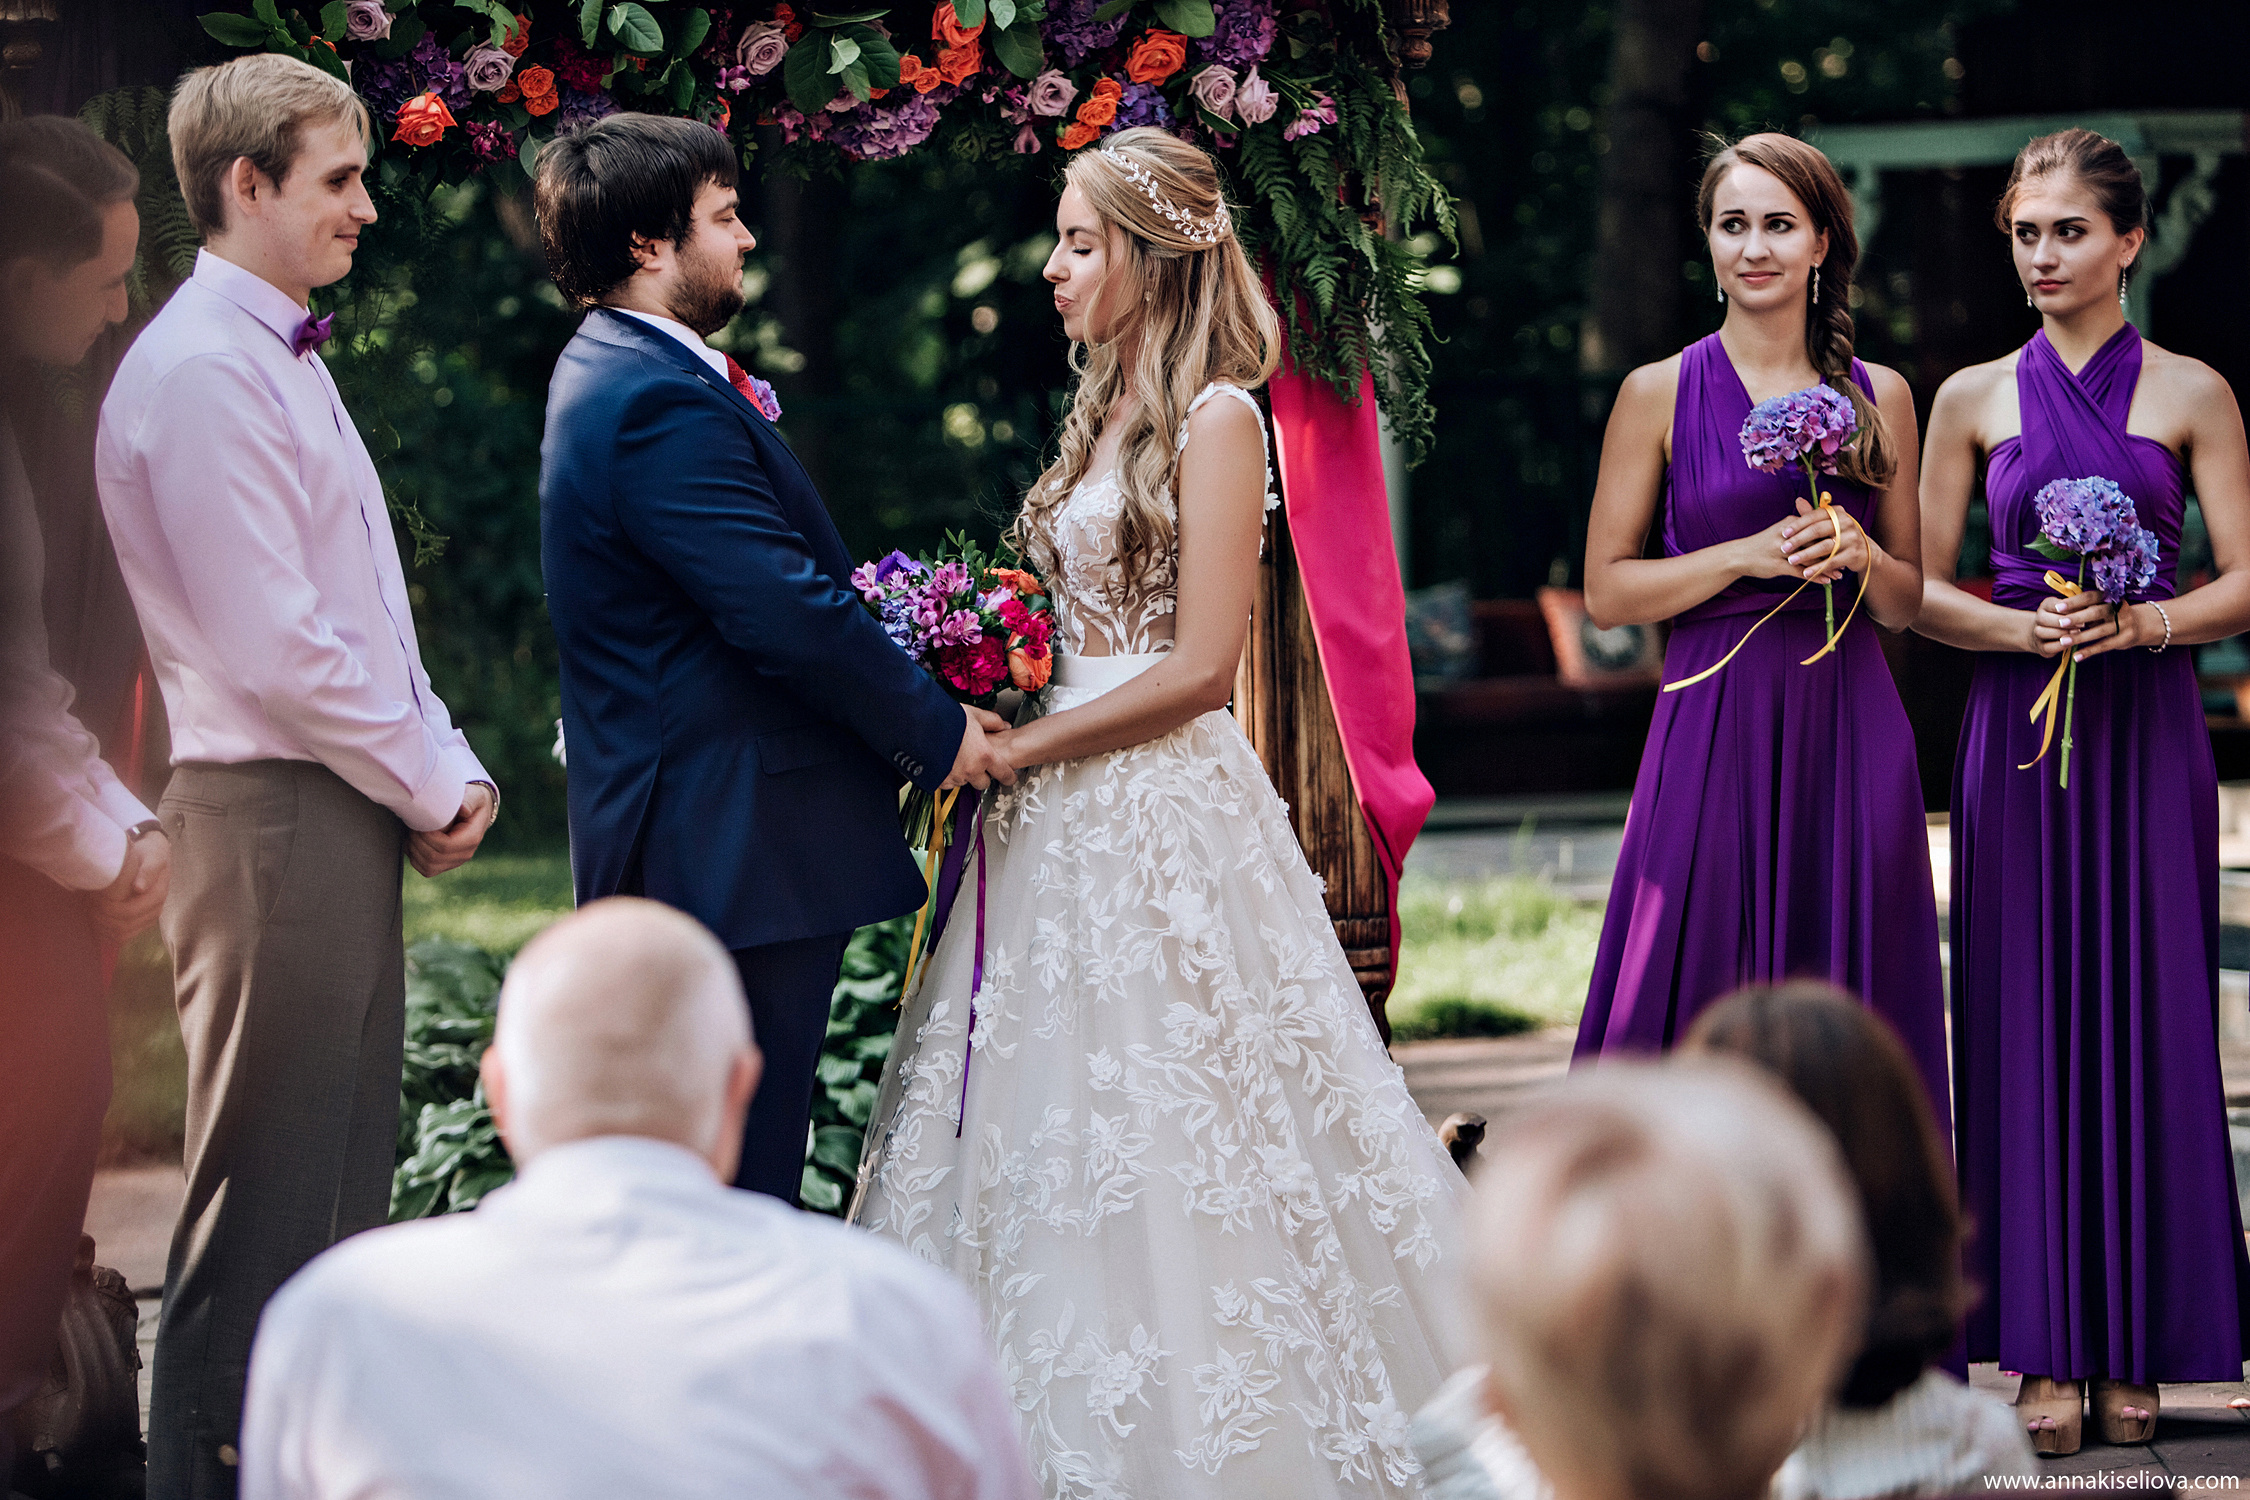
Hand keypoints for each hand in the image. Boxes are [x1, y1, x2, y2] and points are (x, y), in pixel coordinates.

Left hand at [94, 830, 168, 941]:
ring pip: (123, 934)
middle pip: (124, 926)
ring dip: (104, 927)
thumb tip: (139, 888)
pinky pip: (124, 936)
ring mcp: (148, 918)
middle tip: (89, 904)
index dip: (107, 910)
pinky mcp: (142, 922)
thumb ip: (148, 870)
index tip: (94, 898)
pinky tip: (98, 924)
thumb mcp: (152, 856)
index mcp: (157, 895)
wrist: (154, 856)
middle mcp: (155, 910)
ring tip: (92, 912)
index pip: (128, 912)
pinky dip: (109, 933)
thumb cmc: (149, 854)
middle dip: (103, 918)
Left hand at [409, 782, 494, 877]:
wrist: (475, 812)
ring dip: (414, 850)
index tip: (421, 822)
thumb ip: (469, 800)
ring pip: (428, 866)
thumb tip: (463, 809)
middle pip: (433, 858)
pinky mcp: (445, 865)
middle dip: (417, 842)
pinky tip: (414, 842)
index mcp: (472, 839)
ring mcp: (454, 862)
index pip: (445, 846)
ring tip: (413, 832)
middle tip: (413, 825)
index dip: (427, 837)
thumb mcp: (474, 796)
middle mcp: (464, 854)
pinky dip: (415, 857)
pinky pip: (426, 869)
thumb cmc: (472, 802)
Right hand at [940, 705, 1016, 791]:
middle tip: (975, 762)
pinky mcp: (938, 780)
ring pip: (964, 782)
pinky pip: (947, 783)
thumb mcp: (974, 715)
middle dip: (982, 775)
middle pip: (983, 783)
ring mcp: (954, 777)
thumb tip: (1004, 725)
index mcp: (984, 756)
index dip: (1009, 776)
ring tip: (955, 757)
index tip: (1010, 777)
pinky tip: (944, 763)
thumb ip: (992, 721)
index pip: (1004, 774)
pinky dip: (947, 776)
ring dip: (963, 774)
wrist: (919, 724)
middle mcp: (971, 770)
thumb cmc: (947, 718)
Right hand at [1730, 502, 1859, 583]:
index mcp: (1791, 524)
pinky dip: (1816, 577)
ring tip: (1839, 574)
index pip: (1818, 530)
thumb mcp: (1780, 532)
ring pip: (1813, 559)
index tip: (1844, 544)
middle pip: (1818, 544)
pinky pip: (1803, 572)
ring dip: (1828, 567)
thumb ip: (1799, 531)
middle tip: (1846, 560)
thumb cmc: (1760, 545)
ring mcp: (1784, 551)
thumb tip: (1816, 533)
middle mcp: (1790, 535)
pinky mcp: (1779, 566)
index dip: (1833, 538)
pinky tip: (1826, 582)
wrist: (1738, 556)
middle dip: (1834, 554)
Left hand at [1778, 498, 1872, 583]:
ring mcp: (1852, 538)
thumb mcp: (1827, 524)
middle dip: (1799, 540)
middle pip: (1818, 530)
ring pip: (1825, 547)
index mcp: (1837, 513)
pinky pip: (1832, 562)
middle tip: (1783, 548)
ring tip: (1791, 561)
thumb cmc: (1839, 535)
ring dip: (1806, 555)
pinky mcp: (1854, 554)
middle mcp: (1846, 522)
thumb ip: (1811, 515)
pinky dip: (1818, 568)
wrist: (1864, 551)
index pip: (1814, 516)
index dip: (1798, 525)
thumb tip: (1798, 500)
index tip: (1783, 534)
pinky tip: (1806, 573)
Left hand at [2029, 587, 2121, 658]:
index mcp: (2110, 597)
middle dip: (2077, 617)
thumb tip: (2058, 610)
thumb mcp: (2101, 607)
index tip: (2057, 607)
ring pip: (2099, 631)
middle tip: (2060, 623)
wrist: (2139, 625)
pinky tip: (2076, 656)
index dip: (2074, 601)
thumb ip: (2084, 607)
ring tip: (2063, 641)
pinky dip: (2089, 651)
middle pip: (2096, 612)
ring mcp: (2125, 623)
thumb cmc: (2110, 615)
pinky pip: (2105, 645)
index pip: (2091, 596)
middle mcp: (2119, 609)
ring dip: (2080, 637)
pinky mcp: (2125, 638)